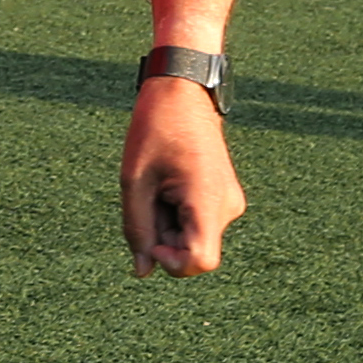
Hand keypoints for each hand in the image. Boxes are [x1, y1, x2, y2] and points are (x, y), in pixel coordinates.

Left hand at [123, 73, 244, 276]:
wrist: (183, 91)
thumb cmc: (155, 129)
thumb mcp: (134, 181)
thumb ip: (137, 229)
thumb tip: (143, 271)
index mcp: (207, 200)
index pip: (201, 261)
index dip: (171, 262)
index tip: (152, 237)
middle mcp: (227, 206)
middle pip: (191, 251)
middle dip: (163, 236)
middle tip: (148, 194)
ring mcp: (229, 202)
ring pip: (192, 237)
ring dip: (167, 223)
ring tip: (158, 184)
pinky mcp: (224, 198)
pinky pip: (197, 223)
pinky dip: (176, 213)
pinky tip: (168, 184)